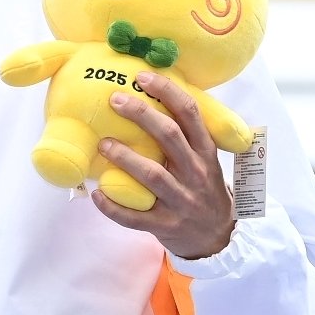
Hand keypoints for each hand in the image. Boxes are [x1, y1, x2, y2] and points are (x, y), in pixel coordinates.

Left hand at [91, 71, 234, 258]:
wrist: (218, 237)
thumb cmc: (202, 188)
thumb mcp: (204, 159)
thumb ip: (184, 135)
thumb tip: (146, 98)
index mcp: (205, 151)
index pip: (190, 113)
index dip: (167, 92)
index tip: (142, 77)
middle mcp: (196, 173)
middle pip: (170, 136)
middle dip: (141, 115)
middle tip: (114, 100)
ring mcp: (181, 201)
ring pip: (153, 175)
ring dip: (125, 158)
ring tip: (103, 144)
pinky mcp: (166, 226)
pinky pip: (136, 217)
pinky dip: (114, 206)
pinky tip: (97, 194)